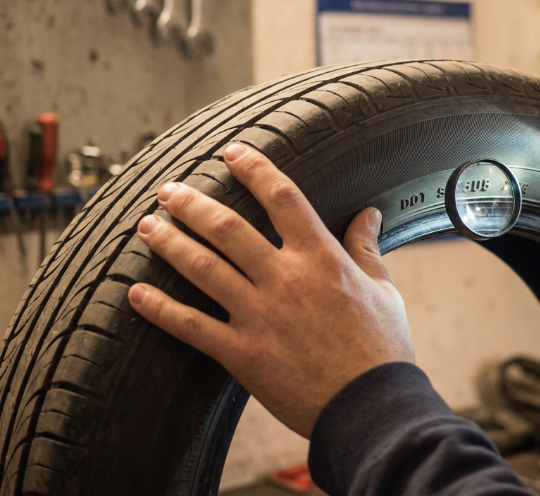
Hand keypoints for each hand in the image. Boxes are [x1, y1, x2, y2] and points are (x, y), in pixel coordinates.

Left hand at [127, 144, 414, 437]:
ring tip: (147, 226)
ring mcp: (260, 316)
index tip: (233, 152)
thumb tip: (368, 214)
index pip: (282, 198)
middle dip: (192, 204)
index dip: (255, 169)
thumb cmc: (381, 348)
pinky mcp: (242, 353)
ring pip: (203, 268)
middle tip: (169, 190)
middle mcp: (286, 279)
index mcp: (322, 259)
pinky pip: (192, 326)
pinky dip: (160, 309)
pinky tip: (137, 293)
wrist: (370, 406)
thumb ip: (366, 248)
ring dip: (170, 243)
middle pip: (228, 228)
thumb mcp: (382, 290)